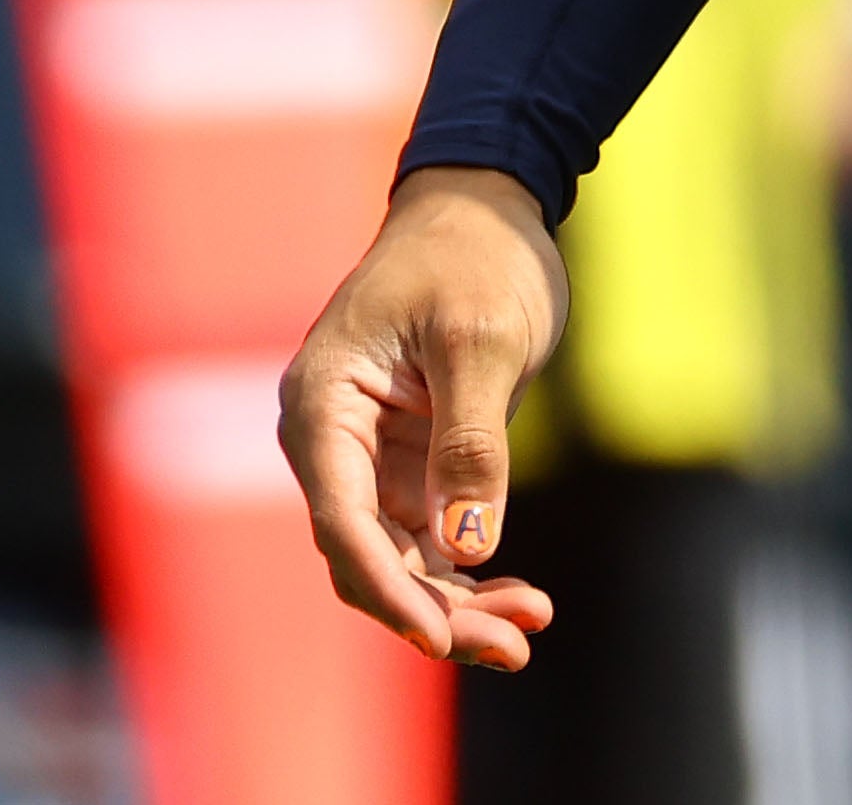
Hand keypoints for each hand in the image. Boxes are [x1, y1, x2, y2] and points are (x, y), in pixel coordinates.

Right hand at [279, 167, 569, 666]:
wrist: (486, 208)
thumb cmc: (475, 256)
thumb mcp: (482, 340)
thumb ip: (471, 441)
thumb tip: (465, 549)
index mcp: (322, 405)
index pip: (342, 521)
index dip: (387, 589)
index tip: (440, 639)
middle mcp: (331, 443)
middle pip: (369, 558)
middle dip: (435, 611)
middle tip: (514, 644)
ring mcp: (368, 460)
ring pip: (399, 563)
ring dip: (457, 604)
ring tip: (529, 626)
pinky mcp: (409, 466)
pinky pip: (427, 543)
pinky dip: (468, 574)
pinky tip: (522, 598)